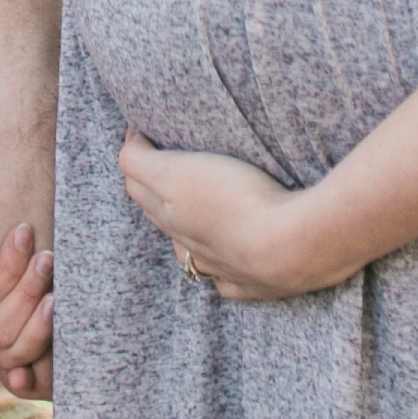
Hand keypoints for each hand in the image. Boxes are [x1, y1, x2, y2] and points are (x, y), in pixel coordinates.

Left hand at [117, 130, 328, 300]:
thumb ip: (139, 161)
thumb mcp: (175, 171)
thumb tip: (127, 147)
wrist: (290, 247)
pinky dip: (222, 271)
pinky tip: (228, 261)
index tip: (140, 133)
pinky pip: (227, 281)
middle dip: (153, 191)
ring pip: (191, 252)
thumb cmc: (235, 200)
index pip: (136, 183)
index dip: (136, 154)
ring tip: (194, 212)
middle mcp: (187, 245)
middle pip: (159, 216)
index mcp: (168, 215)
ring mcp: (220, 269)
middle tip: (161, 163)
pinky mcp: (252, 285)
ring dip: (186, 233)